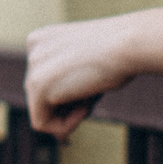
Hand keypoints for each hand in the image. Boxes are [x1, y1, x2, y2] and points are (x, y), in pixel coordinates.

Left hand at [24, 13, 146, 135]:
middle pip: (43, 96)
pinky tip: (85, 107)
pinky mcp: (37, 86)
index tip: (93, 84)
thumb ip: (69, 80)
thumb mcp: (88, 63)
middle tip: (93, 92)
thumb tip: (61, 119)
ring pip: (42, 110)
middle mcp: (33, 48)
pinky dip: (65, 125)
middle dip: (70, 103)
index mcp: (45, 38)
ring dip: (70, 113)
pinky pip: (41, 123)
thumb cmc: (122, 53)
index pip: (48, 80)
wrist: (129, 44)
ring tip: (91, 96)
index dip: (72, 92)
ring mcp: (33, 66)